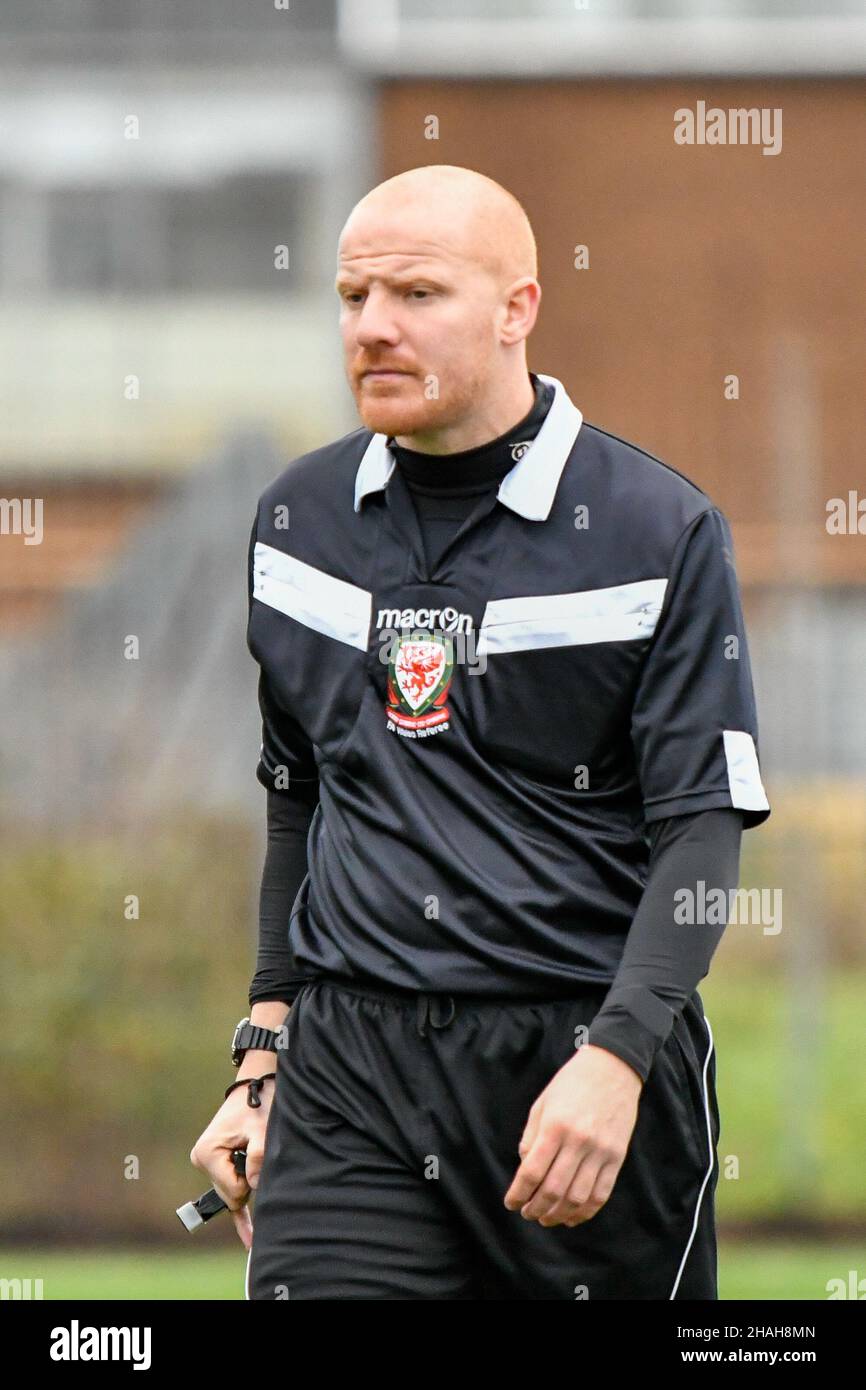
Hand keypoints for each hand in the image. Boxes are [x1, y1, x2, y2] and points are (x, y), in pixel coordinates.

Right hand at [189, 1078, 275, 1249]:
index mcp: (207, 1153)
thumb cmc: (259, 1104)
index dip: (251, 1182)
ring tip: (259, 1162)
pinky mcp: (217, 1164)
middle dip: (249, 1184)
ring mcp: (208, 1162)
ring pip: (234, 1192)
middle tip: (258, 1153)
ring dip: (249, 1183)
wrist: (256, 1086)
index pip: (232, 1190)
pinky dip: (240, 1214)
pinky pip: (228, 1194)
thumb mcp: (261, 1129)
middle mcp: (202, 1159)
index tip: (257, 1159)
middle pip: (231, 1194)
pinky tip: (250, 1237)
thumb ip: (257, 1157)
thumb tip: (255, 1187)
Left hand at [503, 1044, 642, 1227]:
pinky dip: (585, 1212)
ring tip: (546, 1218)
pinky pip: (601, 1194)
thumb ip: (531, 1138)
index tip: (511, 1204)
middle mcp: (578, 1141)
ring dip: (558, 1215)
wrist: (613, 1067)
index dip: (519, 1193)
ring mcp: (600, 1150)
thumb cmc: (571, 1083)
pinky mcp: (617, 1157)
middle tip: (527, 1214)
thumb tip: (526, 1171)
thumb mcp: (542, 1103)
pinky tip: (571, 1217)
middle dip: (536, 1208)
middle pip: (554, 1189)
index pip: (532, 1171)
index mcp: (555, 1126)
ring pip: (577, 1197)